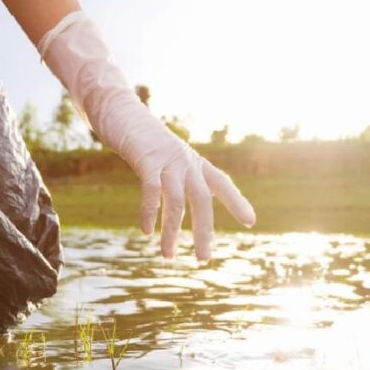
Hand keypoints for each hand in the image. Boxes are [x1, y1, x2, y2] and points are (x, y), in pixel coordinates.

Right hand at [38, 12, 255, 259]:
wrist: (119, 110)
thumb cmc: (144, 140)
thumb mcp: (167, 158)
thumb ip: (178, 178)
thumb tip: (182, 203)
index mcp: (194, 162)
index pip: (222, 182)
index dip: (236, 201)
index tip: (250, 221)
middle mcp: (185, 162)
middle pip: (202, 200)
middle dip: (204, 231)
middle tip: (203, 258)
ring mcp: (166, 160)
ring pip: (175, 201)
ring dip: (172, 231)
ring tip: (168, 256)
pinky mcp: (145, 159)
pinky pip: (151, 190)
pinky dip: (149, 212)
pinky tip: (146, 231)